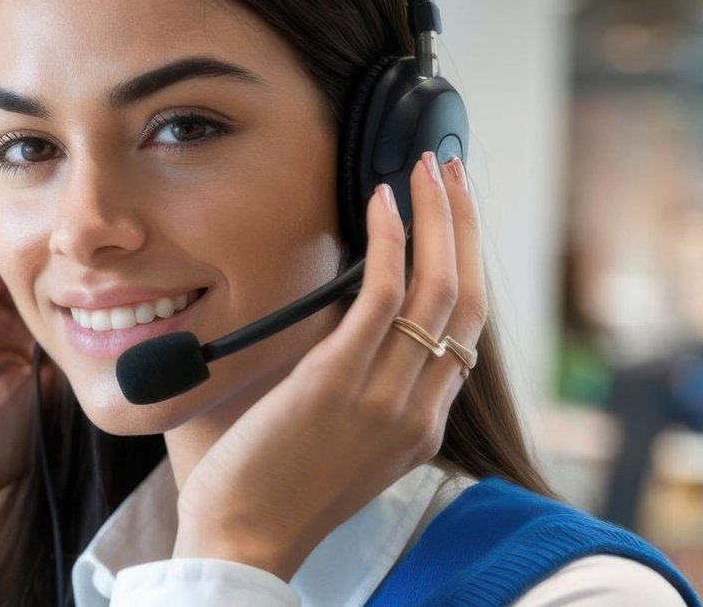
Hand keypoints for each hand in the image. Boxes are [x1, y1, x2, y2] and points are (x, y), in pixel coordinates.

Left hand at [174, 153, 484, 579]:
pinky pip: (382, 296)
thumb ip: (344, 381)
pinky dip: (389, 242)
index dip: (466, 264)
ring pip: (438, 287)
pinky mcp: (338, 382)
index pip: (464, 332)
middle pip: (468, 298)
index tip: (454, 217)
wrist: (241, 541)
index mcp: (419, 425)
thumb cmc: (264, 489)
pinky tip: (383, 203)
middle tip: (452, 173)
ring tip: (427, 168)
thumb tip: (324, 317)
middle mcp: (418, 409)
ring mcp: (385, 396)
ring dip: (438, 217)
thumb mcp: (329, 436)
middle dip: (466, 226)